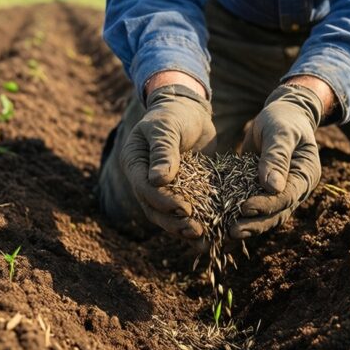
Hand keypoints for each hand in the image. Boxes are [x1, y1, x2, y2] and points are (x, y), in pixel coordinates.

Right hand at [120, 83, 215, 238]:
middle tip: (196, 231)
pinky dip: (199, 221)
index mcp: (135, 163)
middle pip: (155, 208)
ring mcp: (163, 187)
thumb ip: (164, 151)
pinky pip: (188, 209)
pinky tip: (215, 234)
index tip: (185, 209)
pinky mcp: (182, 190)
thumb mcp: (168, 127)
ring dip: (185, 228)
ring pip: (169, 214)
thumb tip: (158, 180)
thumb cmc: (175, 114)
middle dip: (174, 222)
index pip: (145, 189)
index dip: (163, 201)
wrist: (189, 110)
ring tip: (205, 239)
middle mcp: (145, 179)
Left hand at [232, 84, 322, 238]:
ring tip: (225, 235)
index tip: (245, 208)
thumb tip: (272, 187)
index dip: (267, 205)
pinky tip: (220, 225)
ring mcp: (281, 193)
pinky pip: (253, 208)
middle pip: (277, 213)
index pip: (287, 196)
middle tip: (232, 232)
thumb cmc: (284, 119)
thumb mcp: (280, 132)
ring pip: (266, 216)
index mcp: (306, 174)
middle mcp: (297, 189)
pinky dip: (238, 216)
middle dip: (255, 224)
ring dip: (247, 226)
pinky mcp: (264, 192)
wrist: (283, 116)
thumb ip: (277, 157)